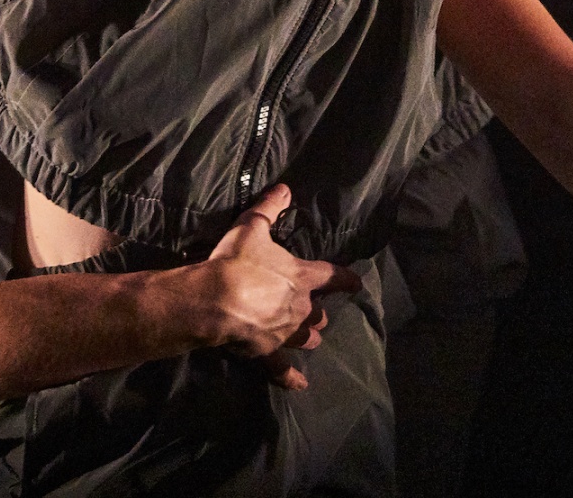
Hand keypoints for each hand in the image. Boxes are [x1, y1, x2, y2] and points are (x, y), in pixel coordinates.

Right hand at [203, 184, 360, 389]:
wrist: (215, 299)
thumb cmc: (236, 261)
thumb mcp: (252, 227)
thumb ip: (269, 208)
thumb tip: (285, 188)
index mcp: (301, 277)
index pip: (331, 276)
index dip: (345, 279)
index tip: (357, 283)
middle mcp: (300, 307)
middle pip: (318, 312)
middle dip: (319, 311)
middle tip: (317, 310)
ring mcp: (286, 332)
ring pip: (307, 337)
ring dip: (310, 336)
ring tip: (312, 338)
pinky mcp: (268, 352)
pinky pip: (283, 368)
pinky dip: (291, 377)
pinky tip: (300, 385)